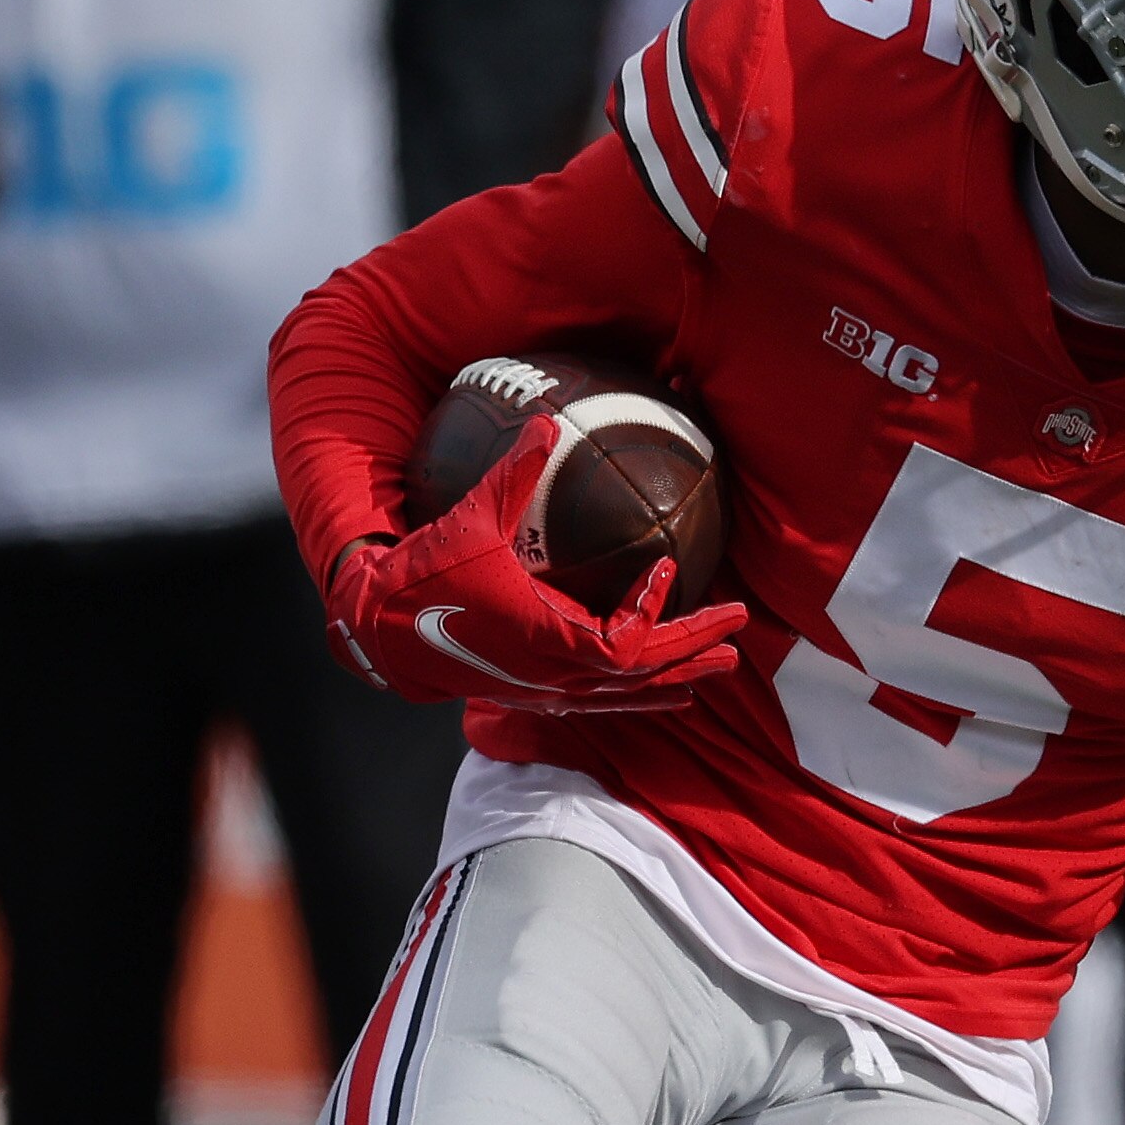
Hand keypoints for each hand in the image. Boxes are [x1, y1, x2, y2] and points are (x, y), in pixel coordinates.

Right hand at [321, 417, 746, 713]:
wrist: (384, 631)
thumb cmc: (428, 577)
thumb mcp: (472, 520)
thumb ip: (514, 471)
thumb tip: (547, 420)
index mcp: (551, 642)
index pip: (628, 642)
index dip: (655, 610)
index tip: (669, 567)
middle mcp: (558, 678)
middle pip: (647, 674)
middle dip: (696, 648)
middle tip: (740, 624)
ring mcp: (550, 693)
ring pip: (631, 697)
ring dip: (679, 678)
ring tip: (721, 666)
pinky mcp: (539, 696)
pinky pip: (605, 704)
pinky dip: (641, 696)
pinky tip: (667, 690)